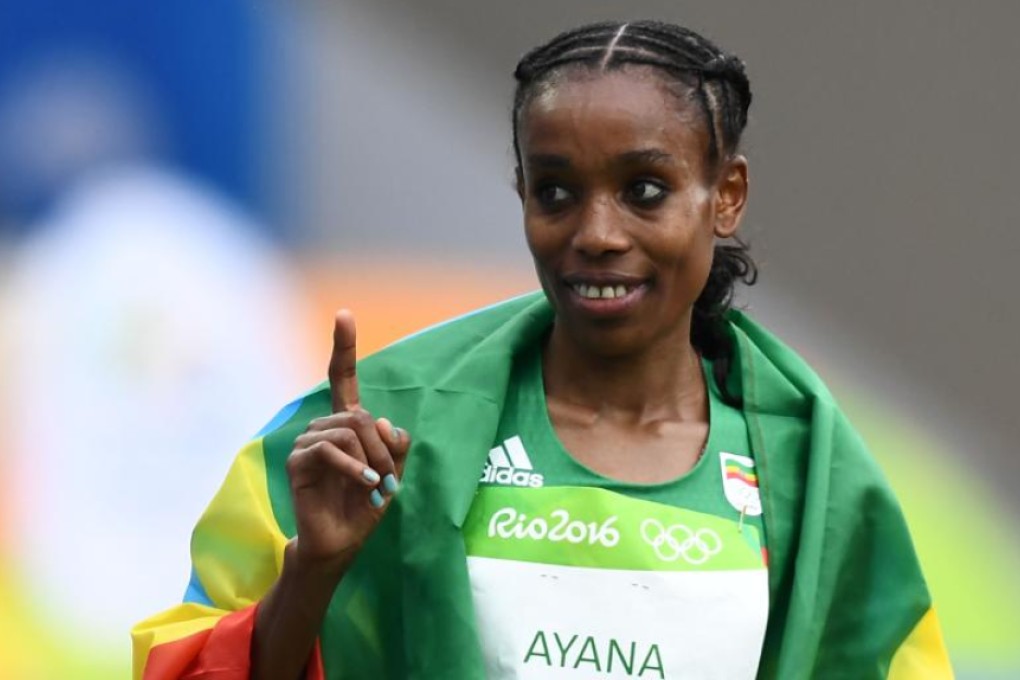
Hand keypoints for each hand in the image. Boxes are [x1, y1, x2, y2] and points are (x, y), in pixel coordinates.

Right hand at [285, 310, 410, 576]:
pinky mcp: (297, 461)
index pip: (343, 378)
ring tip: (376, 487)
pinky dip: (351, 467)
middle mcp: (324, 427)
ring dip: (370, 460)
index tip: (343, 314)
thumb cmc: (364, 507)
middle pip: (359, 415)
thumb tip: (381, 421)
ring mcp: (307, 442)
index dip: (344, 347)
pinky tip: (364, 485)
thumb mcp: (391, 473)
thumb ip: (394, 445)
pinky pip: (328, 448)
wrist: (340, 542)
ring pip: (348, 430)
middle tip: (389, 480)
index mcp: (346, 424)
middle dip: (382, 448)